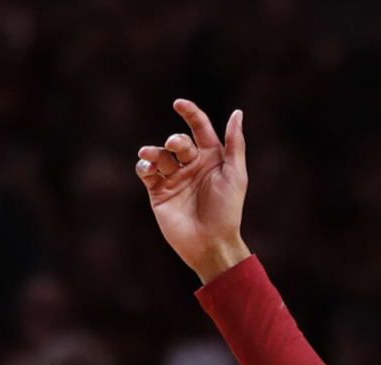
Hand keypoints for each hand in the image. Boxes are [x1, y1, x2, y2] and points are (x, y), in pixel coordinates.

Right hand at [135, 99, 252, 281]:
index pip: (199, 128)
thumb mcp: (236, 175)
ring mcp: (174, 178)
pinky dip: (144, 165)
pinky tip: (147, 168)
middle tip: (175, 147)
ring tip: (152, 157)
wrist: (211, 244)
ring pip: (159, 154)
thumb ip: (235, 143)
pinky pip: (146, 171)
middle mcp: (192, 166)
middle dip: (175, 141)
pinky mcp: (158, 192)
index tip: (178, 104)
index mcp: (212, 158)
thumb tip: (237, 112)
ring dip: (153, 151)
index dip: (190, 113)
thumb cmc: (228, 211)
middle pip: (178, 141)